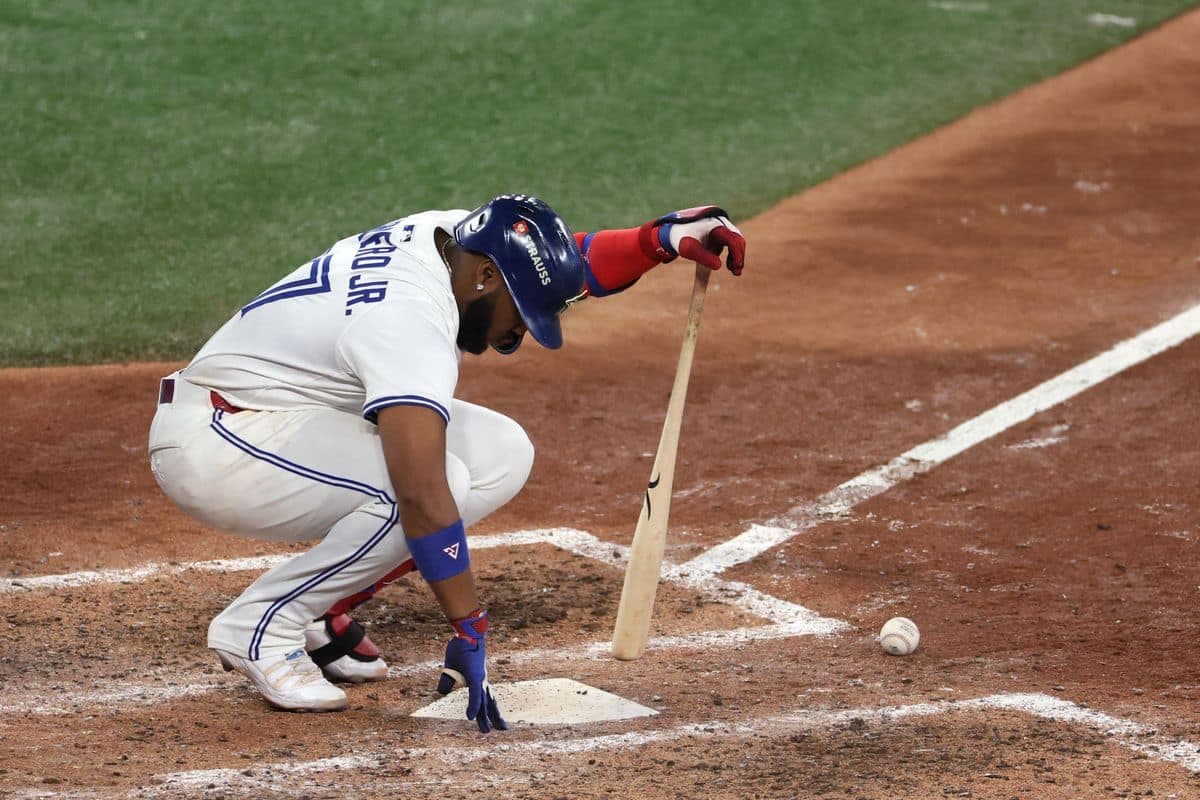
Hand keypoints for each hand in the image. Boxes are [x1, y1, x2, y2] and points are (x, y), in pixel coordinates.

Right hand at [436, 608, 506, 732]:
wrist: (466, 631)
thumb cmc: (460, 646)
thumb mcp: (450, 668)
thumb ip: (446, 682)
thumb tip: (441, 694)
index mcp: (477, 679)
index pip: (484, 698)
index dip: (486, 709)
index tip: (491, 720)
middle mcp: (482, 680)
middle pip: (489, 702)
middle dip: (495, 717)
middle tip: (502, 730)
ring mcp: (479, 679)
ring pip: (485, 702)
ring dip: (488, 717)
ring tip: (493, 730)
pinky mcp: (474, 676)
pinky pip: (474, 695)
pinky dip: (473, 706)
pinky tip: (470, 717)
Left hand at [653, 206, 745, 274]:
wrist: (671, 231)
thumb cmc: (679, 239)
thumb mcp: (689, 250)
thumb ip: (703, 257)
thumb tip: (718, 266)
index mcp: (715, 225)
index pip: (732, 238)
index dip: (737, 254)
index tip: (736, 268)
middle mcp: (720, 223)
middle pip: (737, 239)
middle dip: (738, 256)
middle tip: (736, 272)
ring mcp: (720, 227)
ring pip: (735, 241)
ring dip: (735, 256)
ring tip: (733, 271)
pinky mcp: (718, 232)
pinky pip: (730, 242)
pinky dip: (731, 253)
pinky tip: (728, 265)